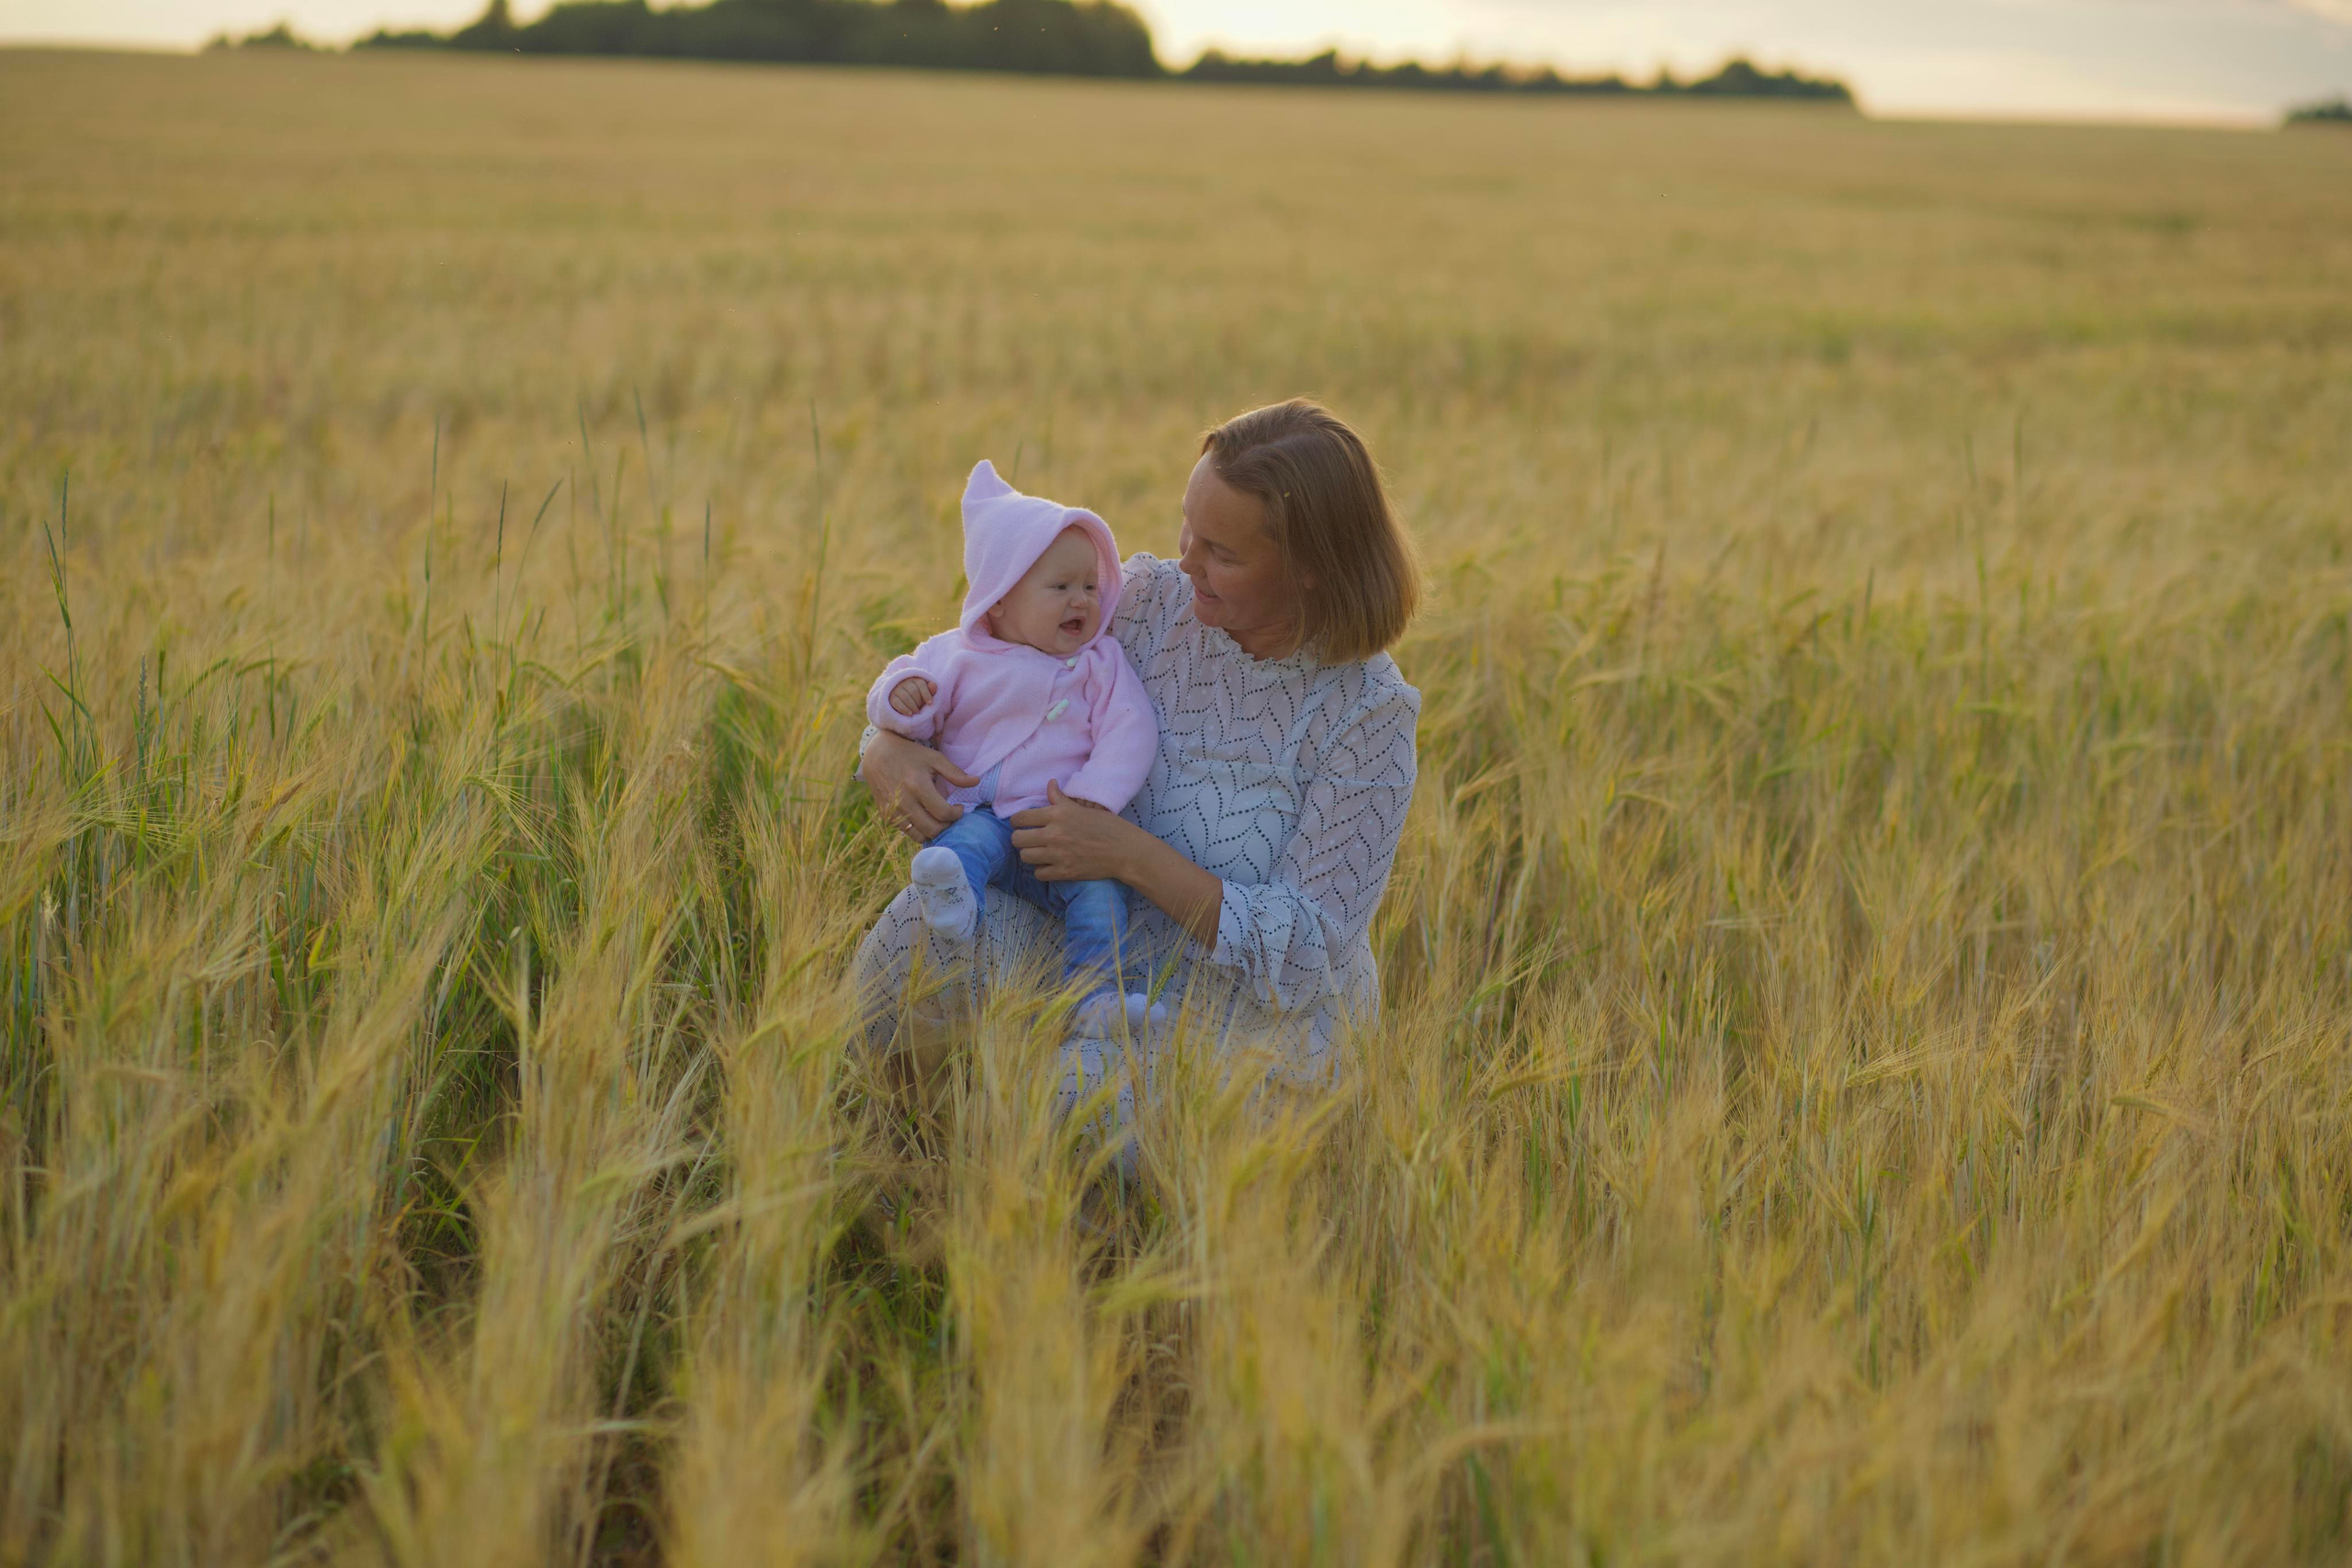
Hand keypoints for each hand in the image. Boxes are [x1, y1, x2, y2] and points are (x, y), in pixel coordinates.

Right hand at [858, 730, 977, 842]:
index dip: (956, 814)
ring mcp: (893, 810)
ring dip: (933, 831)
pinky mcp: (886, 815)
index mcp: (917, 785)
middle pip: (932, 829)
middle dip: (947, 826)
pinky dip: (919, 830)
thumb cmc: (909, 754)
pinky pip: (907, 832)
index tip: (958, 807)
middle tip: (950, 816)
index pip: (943, 813)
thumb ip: (955, 773)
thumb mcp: (933, 758)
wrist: (877, 754)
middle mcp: (904, 801)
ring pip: (919, 835)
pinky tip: (925, 818)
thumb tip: (976, 782)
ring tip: (938, 819)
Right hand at [888, 676, 934, 715]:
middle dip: (919, 702)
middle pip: (913, 691)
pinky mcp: (891, 697)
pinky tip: (910, 714)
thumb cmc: (916, 699)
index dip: (927, 694)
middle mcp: (904, 682)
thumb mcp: (924, 695)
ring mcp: (896, 689)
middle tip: (920, 709)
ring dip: (913, 707)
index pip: (921, 684)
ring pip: (905, 697)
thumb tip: (933, 684)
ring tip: (916, 712)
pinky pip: (897, 703)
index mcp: (914, 679)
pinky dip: (904, 709)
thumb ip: (930, 690)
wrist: (902, 705)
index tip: (930, 703)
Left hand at [1008, 780, 1136, 882]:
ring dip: (1030, 855)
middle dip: (1020, 839)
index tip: (1020, 825)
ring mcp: (1058, 854)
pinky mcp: (1064, 872)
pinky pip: (1039, 874)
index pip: (1020, 818)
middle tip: (1028, 839)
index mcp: (1057, 814)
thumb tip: (1050, 784)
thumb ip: (1061, 799)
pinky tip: (1049, 865)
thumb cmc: (1107, 826)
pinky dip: (1042, 870)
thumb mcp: (1082, 808)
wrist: (1125, 850)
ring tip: (1039, 852)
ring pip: (1025, 857)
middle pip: (1017, 839)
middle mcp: (1054, 834)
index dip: (1016, 822)